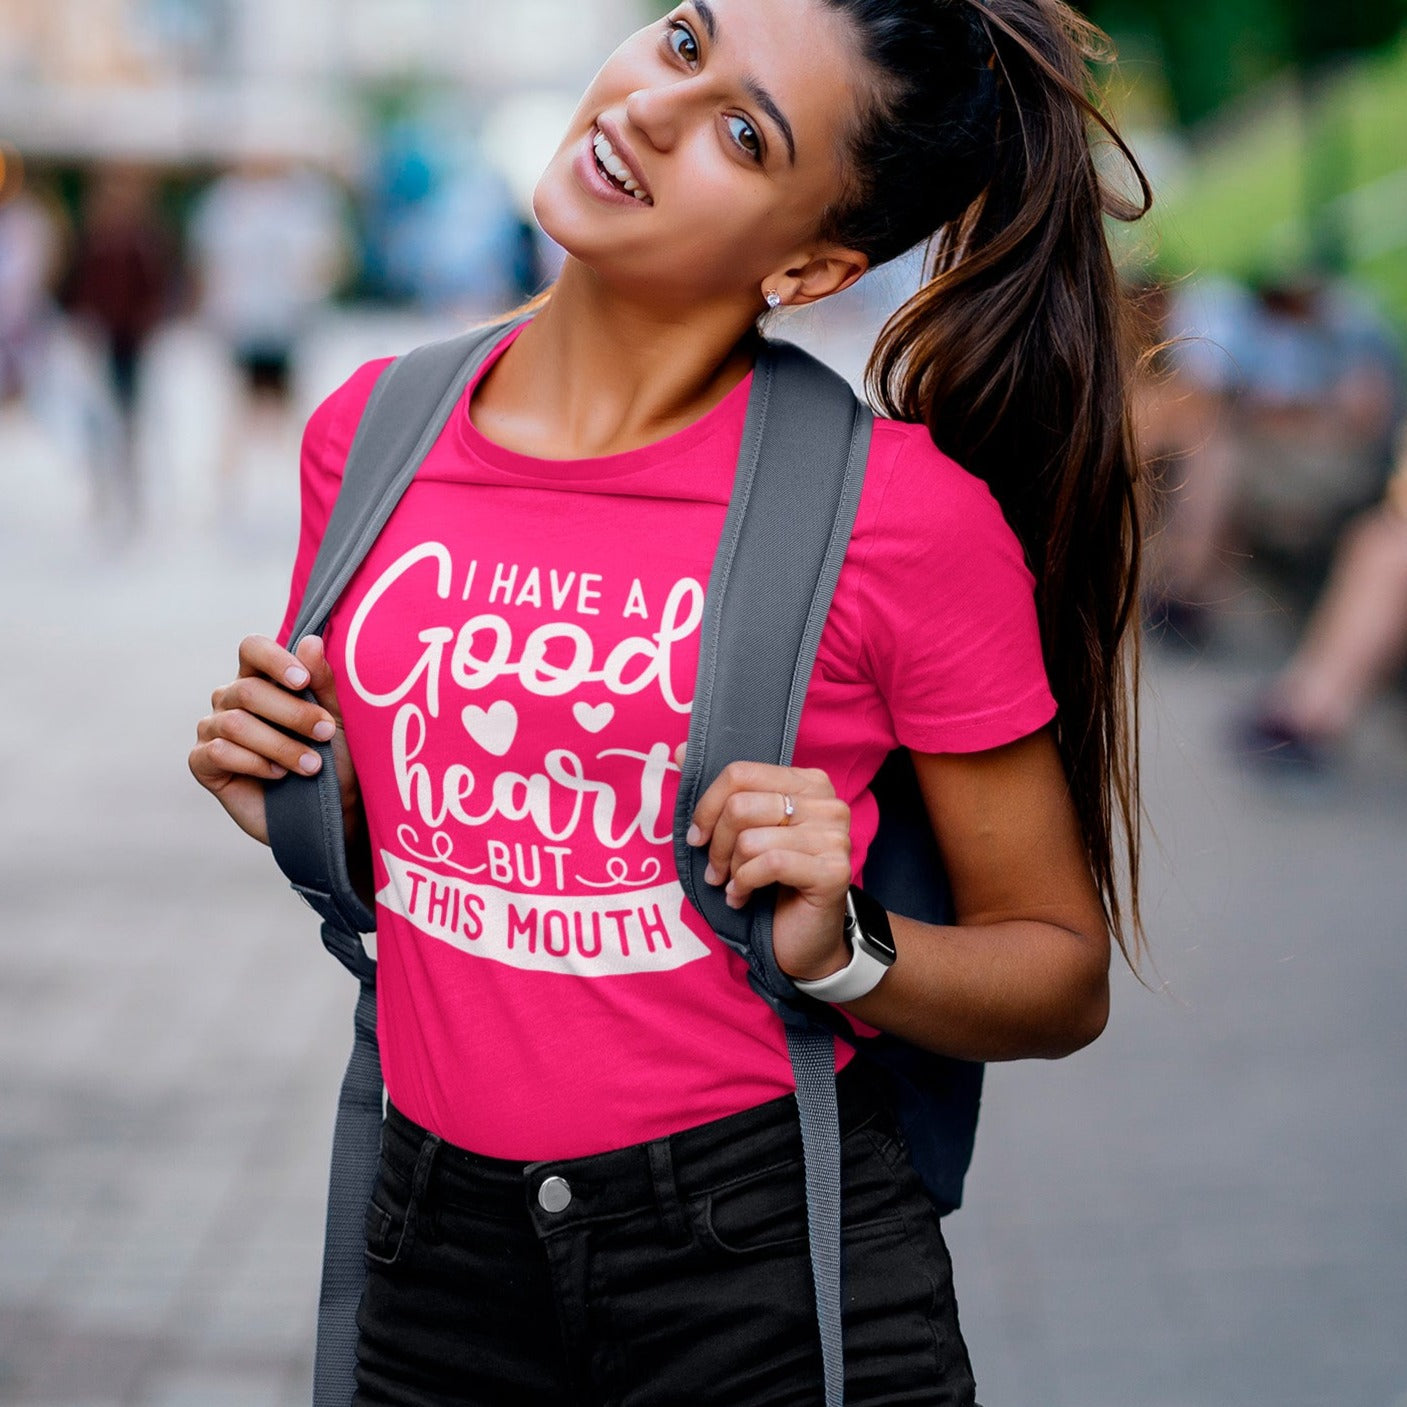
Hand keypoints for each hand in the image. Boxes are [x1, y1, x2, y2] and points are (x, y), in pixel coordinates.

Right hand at [189, 634, 357, 844]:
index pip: (252, 648)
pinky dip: (255, 763)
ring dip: (280, 745)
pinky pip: (218, 752)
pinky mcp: (202, 763)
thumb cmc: (336, 757)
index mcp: (262, 678)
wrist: (331, 811)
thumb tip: (311, 641)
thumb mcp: (338, 718)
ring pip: (235, 723)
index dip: (274, 659)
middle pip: (247, 690)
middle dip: (292, 713)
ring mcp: (212, 729)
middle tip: (325, 733)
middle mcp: (231, 698)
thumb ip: (323, 682)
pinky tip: (278, 774)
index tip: (303, 681)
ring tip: (312, 765)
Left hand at [686, 756, 852, 981]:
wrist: (806, 938)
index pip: (741, 773)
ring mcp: (836, 836)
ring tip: (734, 885)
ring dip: (731, 869)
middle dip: (717, 844)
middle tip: (715, 870)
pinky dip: (745, 884)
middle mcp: (828, 803)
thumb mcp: (745, 831)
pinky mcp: (834, 870)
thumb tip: (681, 753)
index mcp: (808, 783)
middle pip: (741, 805)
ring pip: (751, 838)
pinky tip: (742, 897)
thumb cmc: (774, 883)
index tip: (697, 835)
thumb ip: (720, 793)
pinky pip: (769, 864)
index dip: (707, 806)